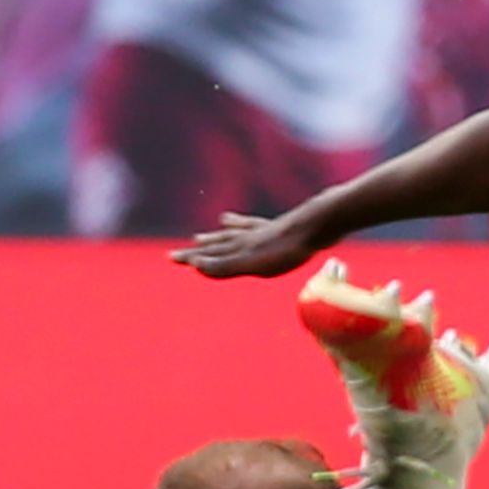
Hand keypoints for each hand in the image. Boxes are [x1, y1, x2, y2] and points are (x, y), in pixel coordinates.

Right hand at [176, 210, 320, 278]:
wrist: (317, 225)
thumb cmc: (286, 249)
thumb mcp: (254, 263)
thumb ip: (226, 266)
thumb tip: (195, 265)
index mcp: (240, 248)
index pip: (210, 255)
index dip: (192, 258)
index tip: (172, 258)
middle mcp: (248, 237)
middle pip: (220, 243)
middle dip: (201, 249)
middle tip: (184, 249)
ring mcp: (264, 230)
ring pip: (237, 233)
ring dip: (221, 235)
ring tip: (209, 231)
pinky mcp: (282, 227)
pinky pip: (258, 225)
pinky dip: (247, 223)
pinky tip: (248, 222)